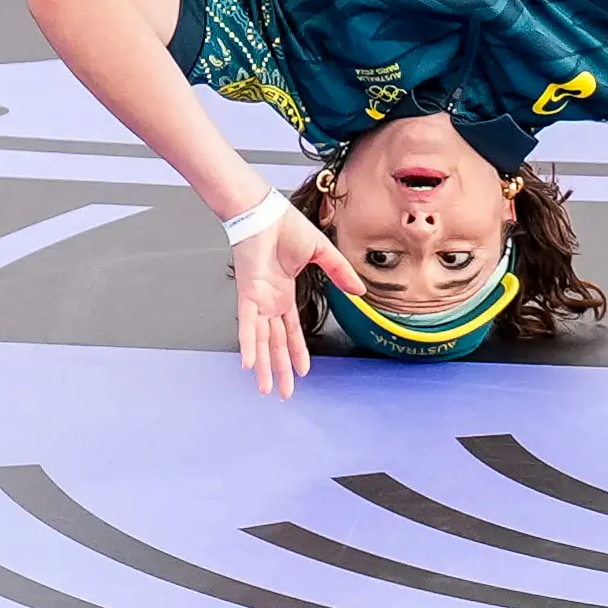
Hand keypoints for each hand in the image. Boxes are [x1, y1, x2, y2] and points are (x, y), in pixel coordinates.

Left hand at [235, 204, 357, 399]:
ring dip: (265, 366)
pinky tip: (249, 365)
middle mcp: (269, 303)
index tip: (303, 371)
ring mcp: (258, 301)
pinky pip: (247, 325)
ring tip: (266, 389)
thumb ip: (339, 273)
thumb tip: (360, 292)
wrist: (266, 214)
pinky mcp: (248, 295)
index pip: (291, 330)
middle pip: (276, 343)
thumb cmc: (288, 228)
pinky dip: (248, 345)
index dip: (297, 351)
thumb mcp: (322, 254)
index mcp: (284, 294)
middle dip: (281, 368)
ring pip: (262, 341)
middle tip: (284, 393)